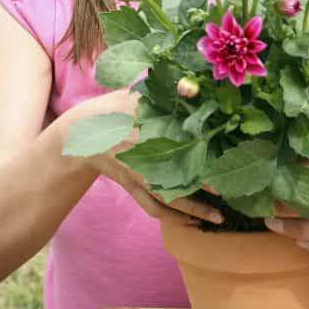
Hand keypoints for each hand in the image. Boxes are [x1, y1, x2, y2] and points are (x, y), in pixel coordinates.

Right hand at [58, 90, 223, 226]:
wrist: (78, 133)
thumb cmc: (113, 109)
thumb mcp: (135, 93)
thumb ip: (165, 91)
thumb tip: (191, 87)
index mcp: (146, 133)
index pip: (181, 146)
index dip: (203, 155)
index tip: (224, 161)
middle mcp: (143, 160)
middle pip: (177, 179)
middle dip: (204, 190)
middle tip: (230, 193)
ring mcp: (137, 178)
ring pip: (167, 201)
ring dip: (193, 212)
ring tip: (218, 217)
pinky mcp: (132, 188)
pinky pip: (152, 209)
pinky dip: (173, 218)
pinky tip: (192, 221)